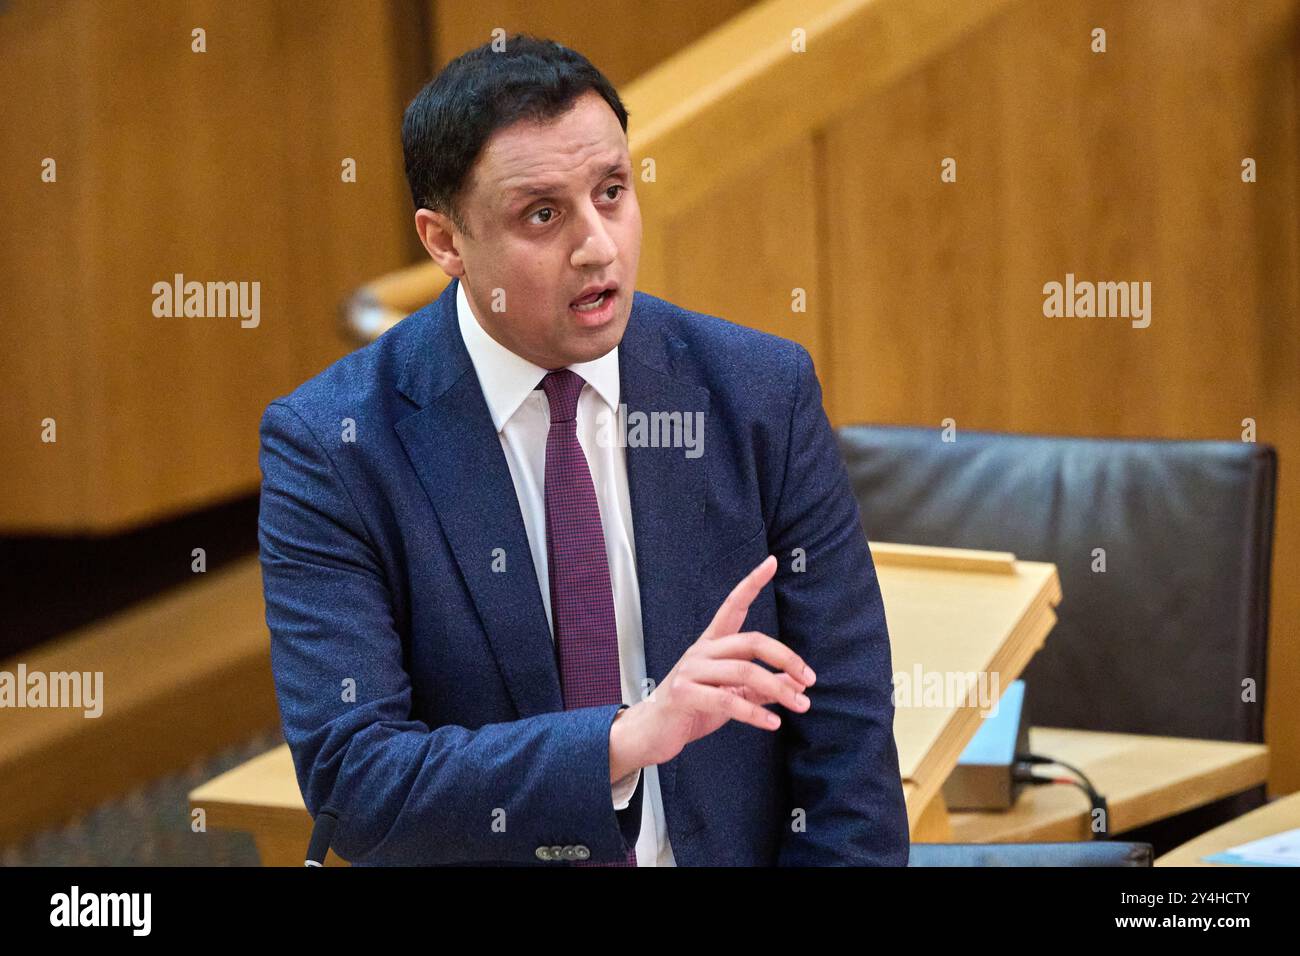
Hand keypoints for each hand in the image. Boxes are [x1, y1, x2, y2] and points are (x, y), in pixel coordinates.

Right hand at [612, 555, 815, 772]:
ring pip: (744, 671)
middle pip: (751, 642)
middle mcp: (701, 651)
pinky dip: (754, 713)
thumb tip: (796, 683)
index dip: (752, 583)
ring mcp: (690, 671)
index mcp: (712, 644)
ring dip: (778, 689)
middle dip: (786, 658)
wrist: (651, 732)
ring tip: (801, 705)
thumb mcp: (732, 694)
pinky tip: (773, 723)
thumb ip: (762, 686)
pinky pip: (727, 699)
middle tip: (809, 680)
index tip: (772, 563)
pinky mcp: (684, 694)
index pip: (733, 606)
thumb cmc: (691, 709)